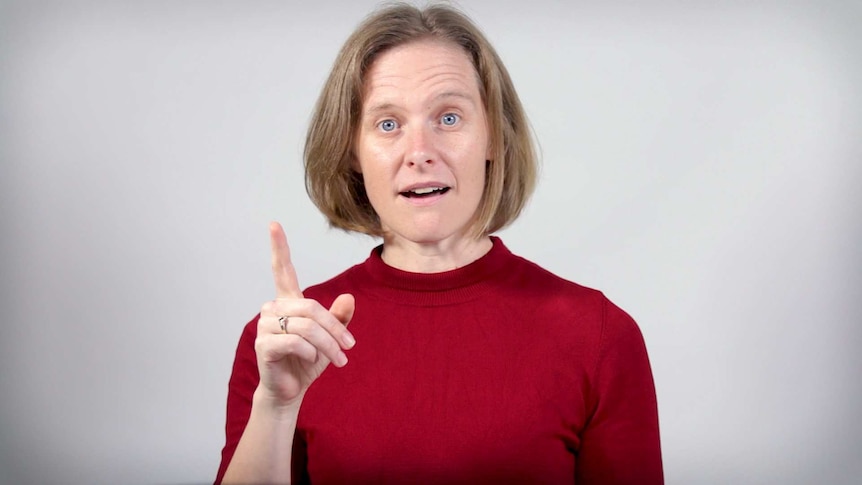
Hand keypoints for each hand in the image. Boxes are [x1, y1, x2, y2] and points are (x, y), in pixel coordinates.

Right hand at [253, 222, 355, 407]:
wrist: (291, 390)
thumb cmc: (307, 361)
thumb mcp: (330, 338)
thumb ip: (339, 318)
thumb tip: (349, 298)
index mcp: (288, 302)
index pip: (281, 270)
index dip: (278, 247)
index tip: (273, 224)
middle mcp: (274, 308)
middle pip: (312, 308)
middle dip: (335, 329)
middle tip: (349, 348)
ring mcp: (266, 326)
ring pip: (307, 326)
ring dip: (328, 345)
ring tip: (338, 360)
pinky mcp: (264, 344)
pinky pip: (295, 341)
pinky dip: (310, 353)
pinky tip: (310, 361)